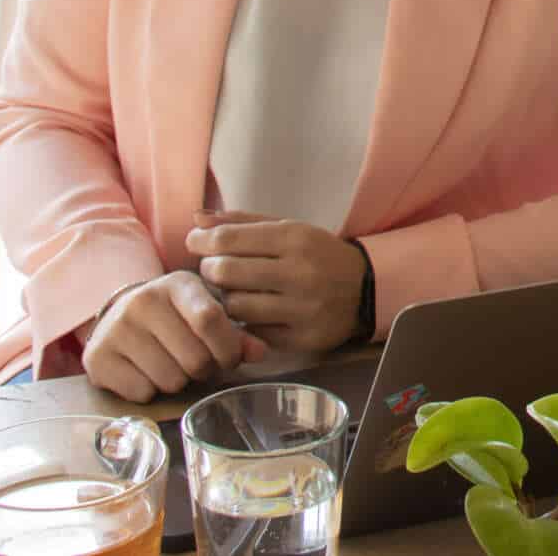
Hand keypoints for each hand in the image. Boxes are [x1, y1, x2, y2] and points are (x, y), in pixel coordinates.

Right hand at [80, 270, 263, 402]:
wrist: (119, 316)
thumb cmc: (174, 317)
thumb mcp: (205, 312)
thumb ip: (236, 332)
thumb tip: (260, 352)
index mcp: (177, 284)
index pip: (210, 320)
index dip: (228, 349)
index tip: (230, 359)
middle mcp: (143, 300)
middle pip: (194, 358)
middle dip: (204, 370)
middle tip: (198, 364)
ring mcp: (117, 328)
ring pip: (170, 380)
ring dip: (178, 382)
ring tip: (172, 364)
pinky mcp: (97, 357)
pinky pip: (142, 393)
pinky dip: (150, 391)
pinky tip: (146, 372)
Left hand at [186, 210, 370, 353]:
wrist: (363, 287)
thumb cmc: (316, 254)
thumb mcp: (287, 228)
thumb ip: (242, 222)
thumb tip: (196, 218)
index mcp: (294, 238)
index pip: (229, 238)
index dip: (202, 240)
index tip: (194, 243)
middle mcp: (299, 272)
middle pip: (226, 272)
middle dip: (210, 270)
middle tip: (213, 269)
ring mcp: (301, 309)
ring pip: (235, 306)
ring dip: (225, 299)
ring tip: (233, 291)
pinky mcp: (301, 338)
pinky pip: (253, 332)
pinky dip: (245, 322)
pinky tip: (252, 312)